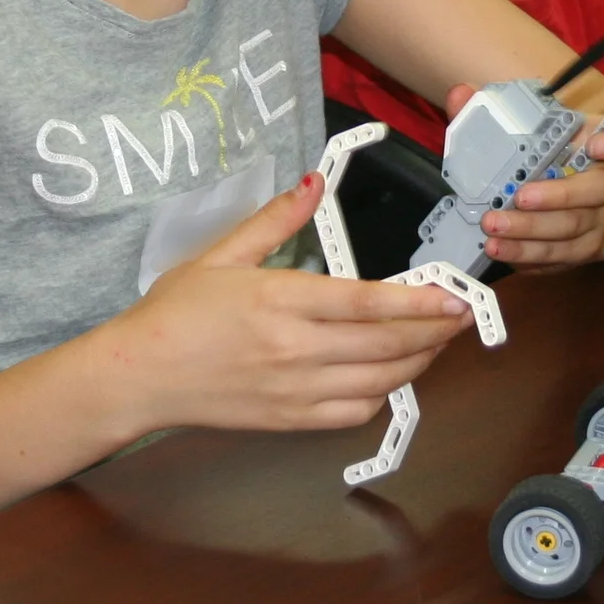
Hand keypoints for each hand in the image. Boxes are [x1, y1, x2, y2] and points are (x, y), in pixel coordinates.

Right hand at [107, 172, 473, 435]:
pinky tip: (391, 373)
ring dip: (419, 360)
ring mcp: (296, 390)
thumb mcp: (221, 255)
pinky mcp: (292, 419)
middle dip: (436, 330)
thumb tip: (313, 183)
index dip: (419, 302)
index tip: (455, 295)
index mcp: (280, 301)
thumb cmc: (175, 313)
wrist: (139, 376)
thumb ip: (275, 220)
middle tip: (464, 314)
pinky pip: (355, 411)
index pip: (367, 304)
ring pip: (380, 380)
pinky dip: (384, 393)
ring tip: (437, 339)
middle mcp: (295, 349)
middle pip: (387, 344)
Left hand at [445, 87, 603, 267]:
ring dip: (533, 235)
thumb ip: (496, 110)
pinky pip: (561, 259)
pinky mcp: (583, 250)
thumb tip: (461, 93)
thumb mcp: (538, 126)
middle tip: (518, 197)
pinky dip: (531, 258)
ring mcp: (599, 221)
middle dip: (556, 197)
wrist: (582, 196)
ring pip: (574, 231)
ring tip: (494, 232)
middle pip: (596, 192)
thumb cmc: (555, 154)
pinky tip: (504, 253)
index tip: (598, 145)